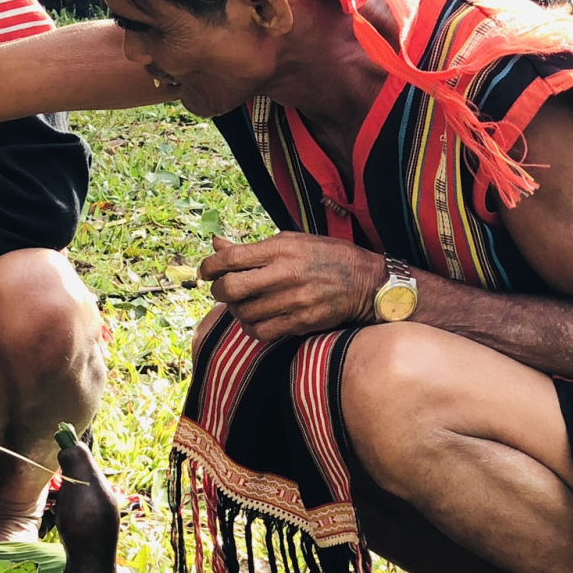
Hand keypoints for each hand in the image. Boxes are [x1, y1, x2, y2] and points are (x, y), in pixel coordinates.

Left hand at [199, 232, 386, 344]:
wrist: (366, 282)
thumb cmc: (325, 256)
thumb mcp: (291, 241)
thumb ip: (252, 247)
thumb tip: (216, 244)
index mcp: (281, 249)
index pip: (231, 258)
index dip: (209, 266)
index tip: (206, 271)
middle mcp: (285, 274)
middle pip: (231, 288)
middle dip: (218, 290)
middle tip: (222, 289)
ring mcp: (293, 301)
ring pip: (243, 313)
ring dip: (235, 310)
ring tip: (242, 303)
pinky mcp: (300, 323)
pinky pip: (260, 332)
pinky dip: (251, 327)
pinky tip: (256, 318)